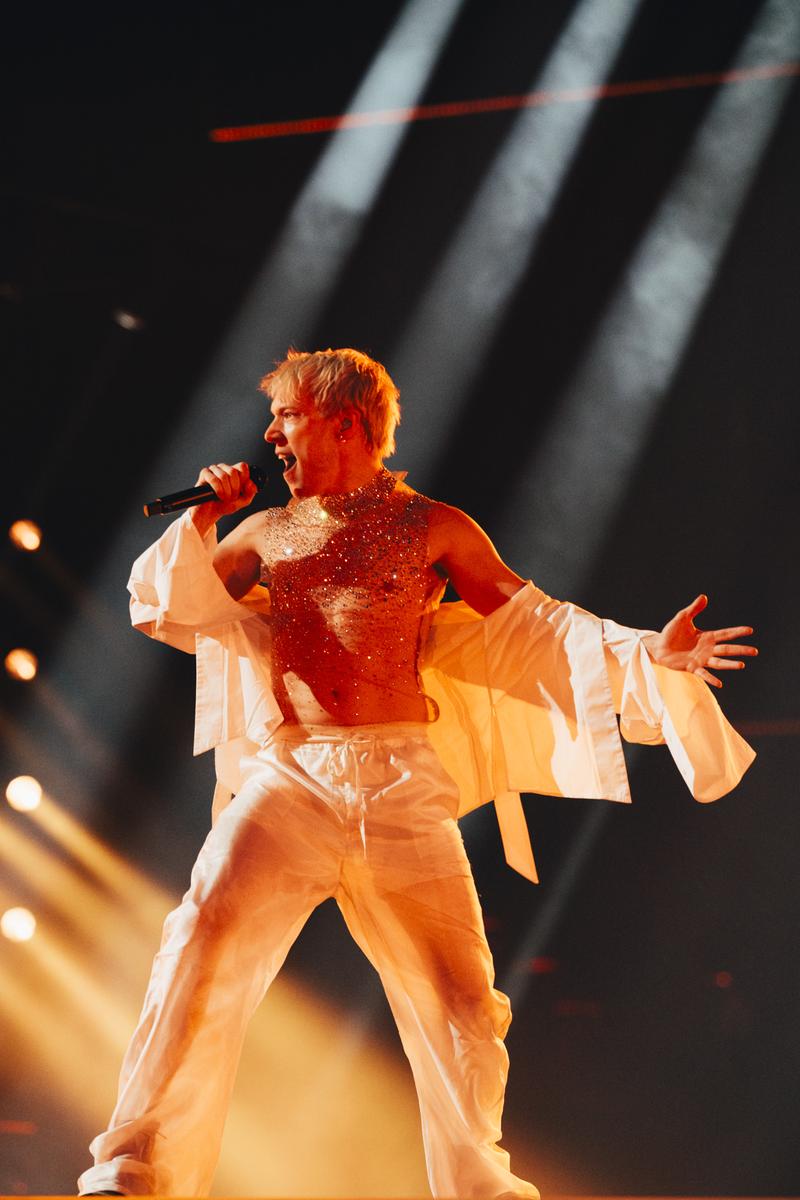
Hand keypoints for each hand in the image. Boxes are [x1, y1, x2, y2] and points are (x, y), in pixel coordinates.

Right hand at [190, 462, 257, 533]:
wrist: (210, 513)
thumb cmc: (225, 505)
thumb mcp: (242, 501)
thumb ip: (250, 493)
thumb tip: (250, 483)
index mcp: (234, 471)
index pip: (242, 466)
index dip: (243, 479)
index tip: (241, 491)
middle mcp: (224, 468)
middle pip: (233, 471)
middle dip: (234, 488)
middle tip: (231, 498)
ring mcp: (214, 470)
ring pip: (223, 476)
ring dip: (226, 491)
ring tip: (224, 498)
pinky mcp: (204, 474)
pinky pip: (213, 479)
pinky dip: (218, 490)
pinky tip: (218, 496)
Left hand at [643, 594, 757, 688]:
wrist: (658, 647)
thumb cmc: (670, 633)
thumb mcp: (682, 618)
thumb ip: (694, 609)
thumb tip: (704, 597)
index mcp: (707, 637)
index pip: (725, 634)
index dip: (737, 632)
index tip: (750, 630)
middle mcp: (707, 649)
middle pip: (727, 649)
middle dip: (741, 650)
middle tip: (755, 651)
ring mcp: (701, 659)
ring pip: (719, 662)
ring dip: (730, 664)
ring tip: (742, 665)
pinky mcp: (692, 668)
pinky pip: (704, 674)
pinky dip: (711, 679)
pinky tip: (720, 683)